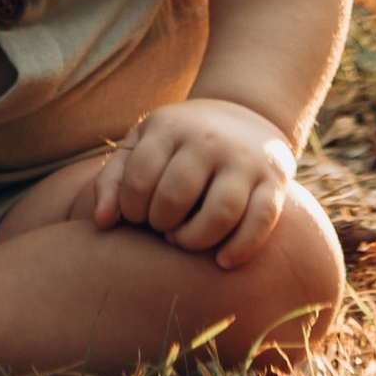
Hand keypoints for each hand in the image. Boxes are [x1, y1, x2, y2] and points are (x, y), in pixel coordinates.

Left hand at [91, 99, 295, 265]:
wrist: (244, 114)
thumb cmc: (179, 143)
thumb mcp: (142, 145)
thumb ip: (114, 180)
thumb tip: (102, 224)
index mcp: (170, 127)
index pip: (139, 181)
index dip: (131, 210)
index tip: (138, 215)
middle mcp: (208, 139)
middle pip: (175, 198)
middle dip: (161, 225)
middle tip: (162, 228)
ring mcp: (244, 159)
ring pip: (219, 213)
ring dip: (194, 241)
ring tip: (184, 241)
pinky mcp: (274, 181)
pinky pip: (260, 222)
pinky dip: (240, 249)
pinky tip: (222, 261)